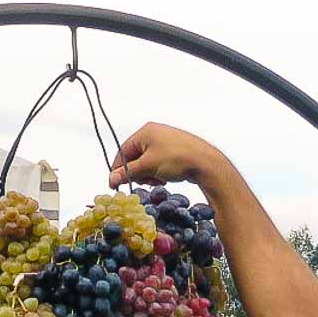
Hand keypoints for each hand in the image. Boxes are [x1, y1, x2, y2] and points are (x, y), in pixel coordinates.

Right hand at [108, 123, 225, 188]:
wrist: (206, 163)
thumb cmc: (176, 159)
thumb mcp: (148, 167)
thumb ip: (128, 173)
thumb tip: (111, 179)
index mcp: (145, 132)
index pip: (123, 151)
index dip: (119, 169)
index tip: (116, 184)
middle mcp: (154, 133)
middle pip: (135, 157)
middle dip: (137, 172)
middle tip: (144, 182)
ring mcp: (165, 141)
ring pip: (147, 161)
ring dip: (148, 174)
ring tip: (157, 180)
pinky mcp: (174, 149)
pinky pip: (158, 162)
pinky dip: (158, 172)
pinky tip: (165, 178)